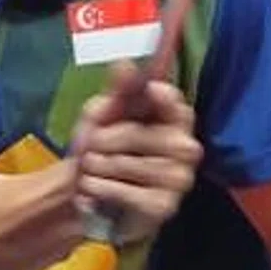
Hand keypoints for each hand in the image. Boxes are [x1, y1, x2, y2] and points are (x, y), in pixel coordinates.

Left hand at [72, 62, 201, 240]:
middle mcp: (185, 149)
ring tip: (90, 170)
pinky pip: (124, 191)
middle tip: (90, 148)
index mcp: (175, 122)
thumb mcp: (103, 114)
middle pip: (140, 135)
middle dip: (104, 140)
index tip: (149, 91)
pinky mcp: (164, 207)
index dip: (164, 98)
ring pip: (127, 164)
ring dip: (97, 166)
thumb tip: (124, 63)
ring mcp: (178, 180)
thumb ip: (118, 90)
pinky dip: (99, 188)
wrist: (85, 195)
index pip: (178, 106)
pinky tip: (93, 189)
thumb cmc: (100, 149)